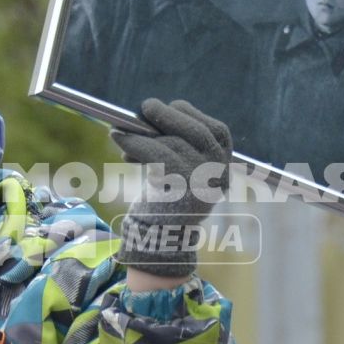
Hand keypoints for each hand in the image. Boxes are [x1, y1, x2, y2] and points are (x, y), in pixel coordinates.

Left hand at [109, 98, 234, 277]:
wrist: (162, 237)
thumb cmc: (169, 197)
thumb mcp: (183, 169)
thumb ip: (176, 143)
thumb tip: (147, 114)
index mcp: (225, 165)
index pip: (216, 130)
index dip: (190, 115)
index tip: (171, 107)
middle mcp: (220, 173)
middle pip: (196, 132)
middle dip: (167, 116)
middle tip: (145, 107)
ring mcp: (203, 182)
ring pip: (172, 144)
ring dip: (142, 133)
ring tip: (119, 132)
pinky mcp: (181, 188)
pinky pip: (156, 155)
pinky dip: (134, 143)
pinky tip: (118, 138)